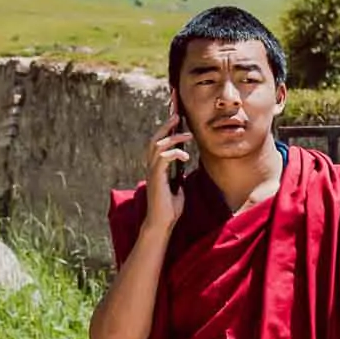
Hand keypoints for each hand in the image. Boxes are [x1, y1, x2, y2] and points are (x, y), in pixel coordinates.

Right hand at [145, 117, 191, 231]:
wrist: (163, 222)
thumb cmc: (170, 208)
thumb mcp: (178, 188)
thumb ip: (178, 176)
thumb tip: (183, 166)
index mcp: (156, 168)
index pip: (158, 144)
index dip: (165, 130)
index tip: (175, 119)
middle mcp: (151, 167)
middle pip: (155, 140)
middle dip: (166, 126)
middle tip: (177, 115)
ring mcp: (152, 172)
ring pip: (157, 145)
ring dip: (174, 137)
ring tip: (188, 134)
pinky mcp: (157, 177)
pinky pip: (164, 158)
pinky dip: (175, 153)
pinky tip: (185, 156)